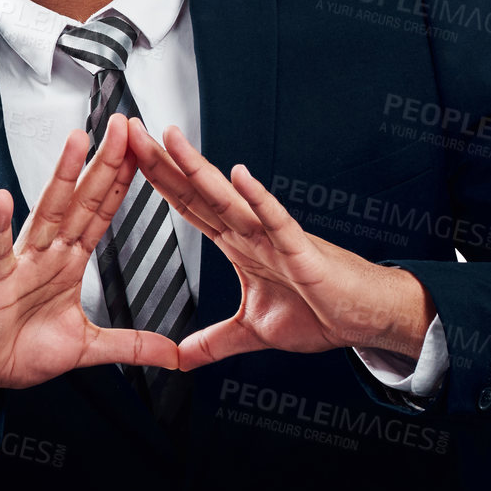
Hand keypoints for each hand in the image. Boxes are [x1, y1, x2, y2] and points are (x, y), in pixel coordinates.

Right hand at [0, 113, 180, 417]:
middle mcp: (48, 254)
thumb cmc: (22, 349)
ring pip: (46, 212)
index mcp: (69, 263)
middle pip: (81, 201)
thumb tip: (173, 355)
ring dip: (60, 177)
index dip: (122, 183)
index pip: (101, 214)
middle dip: (103, 164)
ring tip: (76, 142)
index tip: (143, 151)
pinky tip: (2, 200)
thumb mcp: (86, 348)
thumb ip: (130, 345)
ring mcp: (21, 264)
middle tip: (123, 126)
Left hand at [125, 117, 433, 371]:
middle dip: (163, 163)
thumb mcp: (251, 333)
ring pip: (228, 198)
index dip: (157, 182)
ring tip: (170, 140)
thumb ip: (213, 342)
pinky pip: (276, 220)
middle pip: (197, 191)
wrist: (364, 319)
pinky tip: (240, 175)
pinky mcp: (301, 249)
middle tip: (131, 131)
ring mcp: (273, 236)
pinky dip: (258, 198)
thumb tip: (179, 359)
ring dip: (198, 168)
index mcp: (237, 243)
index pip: (188, 206)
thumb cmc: (318, 312)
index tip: (127, 156)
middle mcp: (250, 231)